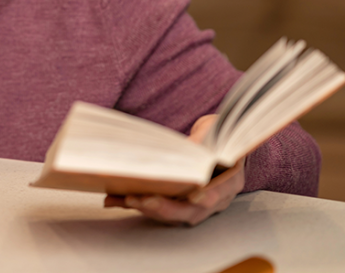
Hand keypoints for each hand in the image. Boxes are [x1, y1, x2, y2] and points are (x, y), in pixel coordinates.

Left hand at [104, 114, 245, 225]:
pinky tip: (114, 199)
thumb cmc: (216, 136)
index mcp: (230, 180)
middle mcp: (214, 198)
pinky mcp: (176, 204)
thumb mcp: (213, 130)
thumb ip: (204, 139)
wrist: (215, 142)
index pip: (221, 192)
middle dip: (166, 208)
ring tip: (125, 198)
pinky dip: (135, 204)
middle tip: (143, 200)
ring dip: (148, 209)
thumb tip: (189, 147)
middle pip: (191, 211)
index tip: (196, 197)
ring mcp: (195, 205)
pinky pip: (156, 208)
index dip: (210, 196)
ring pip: (172, 214)